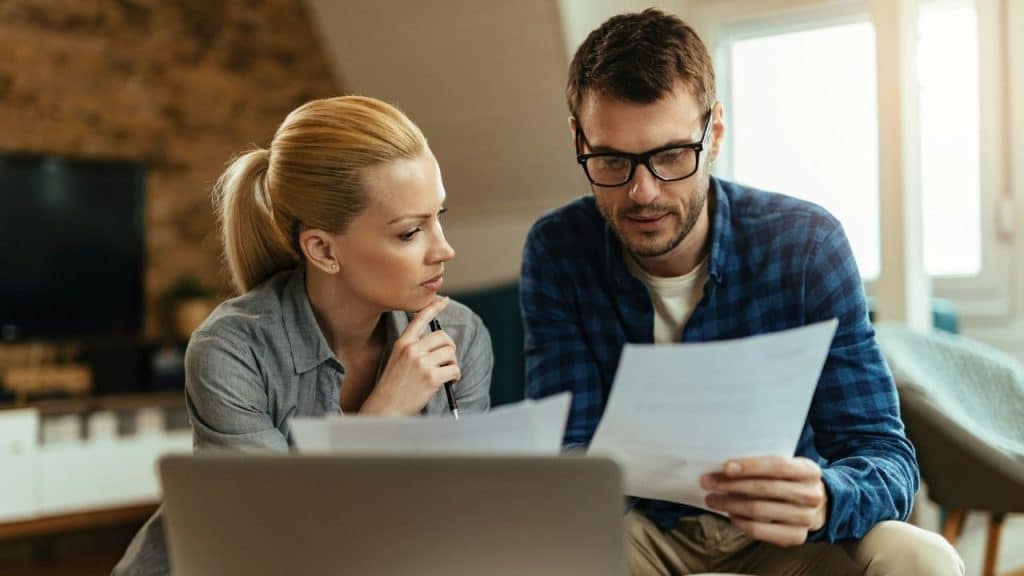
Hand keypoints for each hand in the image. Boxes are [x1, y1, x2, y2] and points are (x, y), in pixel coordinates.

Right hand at [360, 297, 459, 415]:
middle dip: (450, 348)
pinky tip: (449, 382)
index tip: (444, 299)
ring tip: (445, 373)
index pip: (420, 318)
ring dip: (452, 363)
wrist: (385, 408)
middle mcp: (412, 350)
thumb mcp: (397, 360)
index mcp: (403, 343)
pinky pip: (454, 369)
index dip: (434, 307)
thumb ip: (413, 349)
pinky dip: (455, 376)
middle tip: (447, 360)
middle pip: (443, 337)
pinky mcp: (431, 377)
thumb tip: (438, 343)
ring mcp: (422, 363)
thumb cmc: (393, 386)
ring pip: (450, 353)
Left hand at [700, 455, 827, 546]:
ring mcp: (805, 518)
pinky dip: (740, 522)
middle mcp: (811, 495)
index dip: (750, 466)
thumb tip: (723, 467)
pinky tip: (730, 514)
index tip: (725, 467)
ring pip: (759, 510)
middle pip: (764, 489)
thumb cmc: (790, 482)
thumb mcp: (786, 468)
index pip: (777, 466)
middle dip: (731, 485)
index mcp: (809, 471)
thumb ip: (763, 465)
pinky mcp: (795, 537)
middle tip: (708, 482)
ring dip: (730, 504)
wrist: (817, 507)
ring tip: (712, 499)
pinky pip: (760, 530)